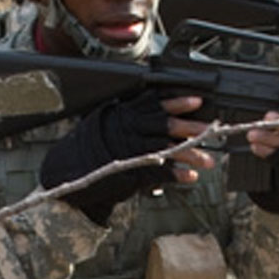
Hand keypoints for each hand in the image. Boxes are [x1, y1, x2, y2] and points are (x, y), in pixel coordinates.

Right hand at [39, 93, 204, 224]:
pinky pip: (158, 173)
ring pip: (166, 149)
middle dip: (190, 127)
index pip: (153, 103)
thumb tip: (156, 115)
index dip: (176, 102)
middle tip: (211, 130)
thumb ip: (129, 119)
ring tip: (209, 160)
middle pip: (165, 124)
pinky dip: (176, 175)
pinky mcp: (129, 173)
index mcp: (123, 114)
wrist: (66, 172)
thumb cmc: (89, 148)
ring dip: (190, 154)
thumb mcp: (106, 124)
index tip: (196, 101)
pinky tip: (191, 177)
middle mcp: (127, 129)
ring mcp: (128, 150)